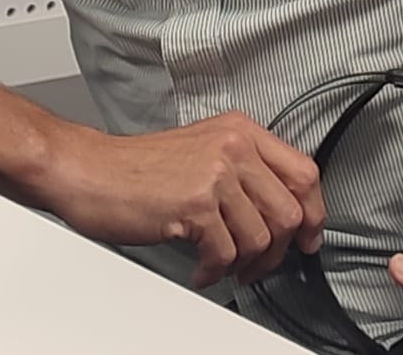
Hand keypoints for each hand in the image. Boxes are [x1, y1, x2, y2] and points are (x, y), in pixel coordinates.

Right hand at [39, 112, 325, 287]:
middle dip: (278, 250)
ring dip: (244, 264)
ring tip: (221, 265)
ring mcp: (216, 174)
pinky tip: (200, 268)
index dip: (314, 211)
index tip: (310, 236)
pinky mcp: (196, 204)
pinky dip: (214, 272)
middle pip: (290, 211)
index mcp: (240, 130)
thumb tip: (282, 211)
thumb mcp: (202, 150)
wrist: (88, 170)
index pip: (304, 171)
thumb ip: (243, 169)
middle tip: (258, 263)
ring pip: (262, 238)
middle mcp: (233, 146)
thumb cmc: (136, 166)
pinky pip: (227, 254)